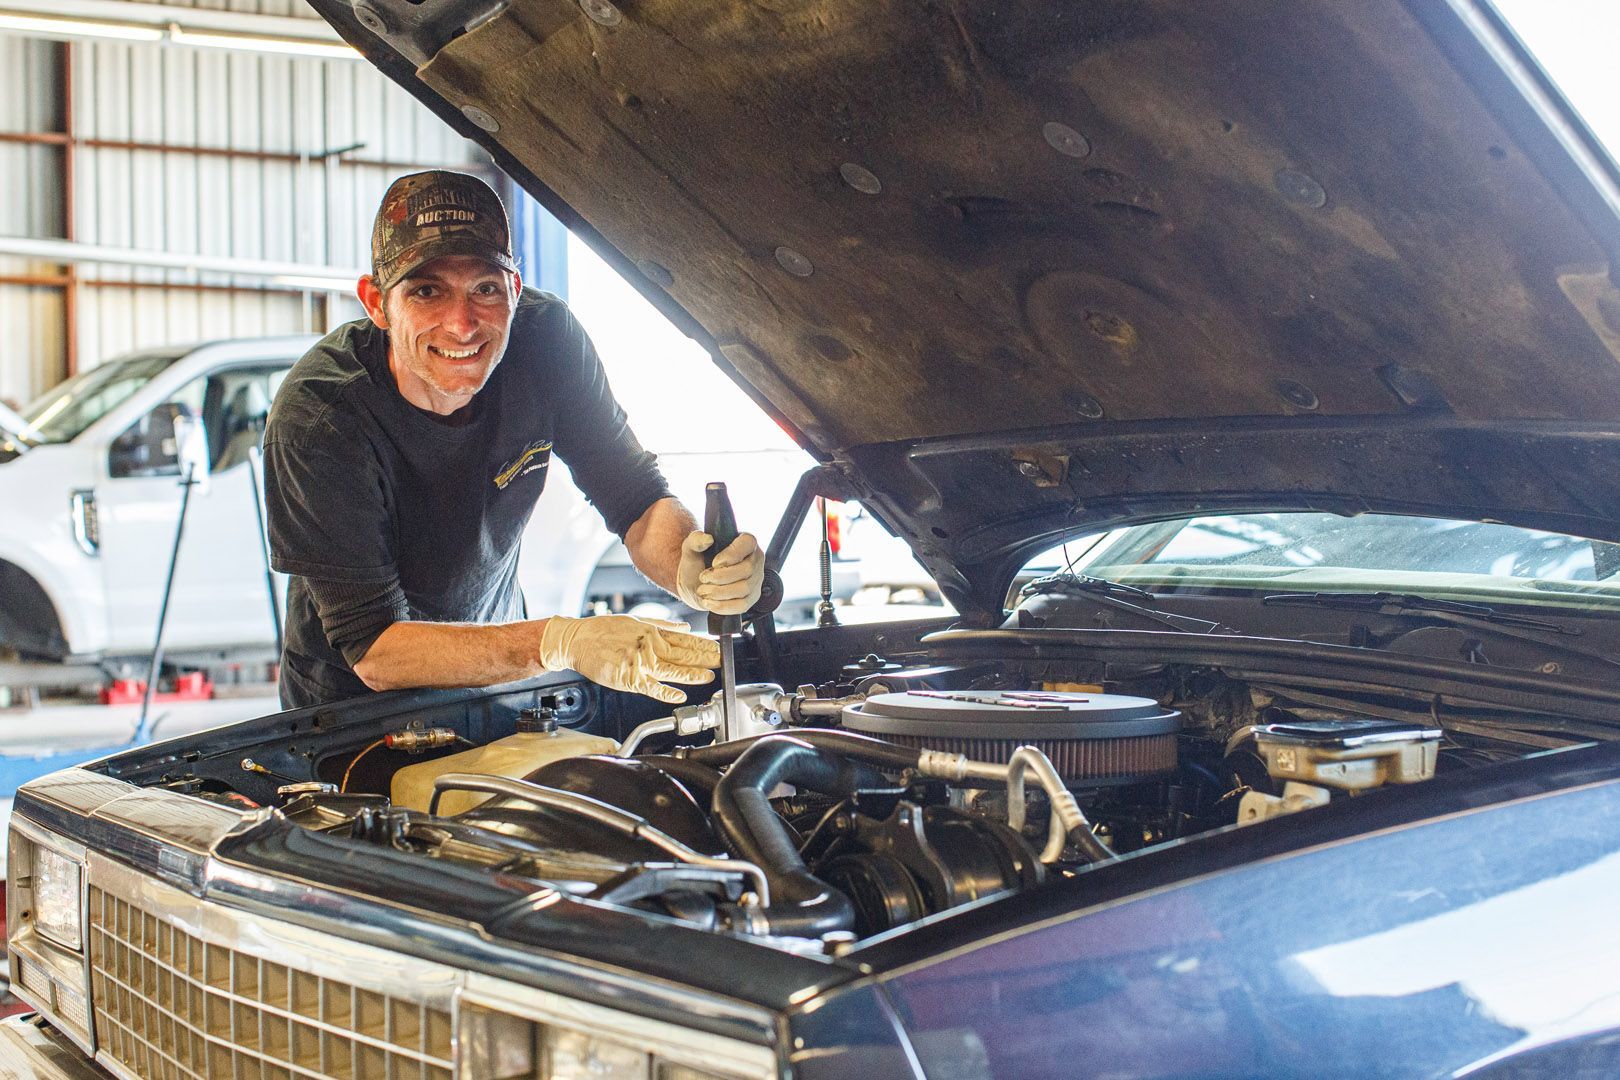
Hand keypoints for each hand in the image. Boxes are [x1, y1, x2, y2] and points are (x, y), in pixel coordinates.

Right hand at [537, 614, 718, 704]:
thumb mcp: (636, 619)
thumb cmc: (604, 629)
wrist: (578, 640)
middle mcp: (649, 647)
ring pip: (672, 671)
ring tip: (709, 677)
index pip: (685, 639)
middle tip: (722, 661)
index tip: (719, 647)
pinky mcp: (628, 679)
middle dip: (705, 658)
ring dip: (692, 674)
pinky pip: (651, 688)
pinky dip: (666, 693)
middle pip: (683, 654)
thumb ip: (663, 625)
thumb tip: (685, 627)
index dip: (704, 644)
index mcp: (652, 632)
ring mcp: (639, 663)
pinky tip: (680, 695)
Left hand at [676, 531, 765, 615]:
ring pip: (744, 589)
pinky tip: (709, 602)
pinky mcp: (750, 599)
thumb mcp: (691, 548)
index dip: (732, 554)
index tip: (714, 563)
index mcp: (745, 542)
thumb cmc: (698, 562)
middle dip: (721, 577)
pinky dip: (722, 606)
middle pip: (747, 569)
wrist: (694, 583)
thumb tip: (707, 539)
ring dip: (719, 592)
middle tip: (704, 578)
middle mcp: (754, 560)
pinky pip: (742, 606)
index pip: (748, 543)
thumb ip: (695, 540)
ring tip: (703, 590)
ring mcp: (755, 581)